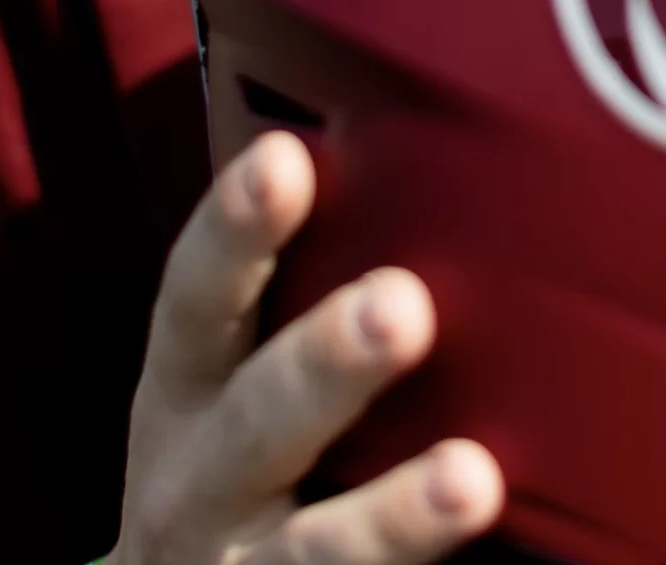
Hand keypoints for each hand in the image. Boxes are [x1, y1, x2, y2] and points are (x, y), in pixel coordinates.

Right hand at [105, 130, 504, 564]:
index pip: (199, 296)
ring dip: (391, 516)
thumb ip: (310, 279)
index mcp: (188, 387)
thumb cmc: (254, 442)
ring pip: (310, 551)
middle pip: (256, 423)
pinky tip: (476, 528)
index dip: (234, 228)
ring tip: (470, 480)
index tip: (284, 159)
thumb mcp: (239, 368)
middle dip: (324, 366)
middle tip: (401, 307)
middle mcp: (196, 481)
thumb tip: (426, 142)